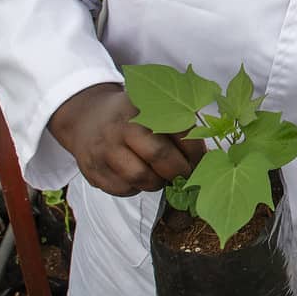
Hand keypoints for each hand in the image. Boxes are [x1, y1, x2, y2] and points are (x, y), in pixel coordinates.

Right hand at [48, 83, 200, 195]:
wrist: (86, 117)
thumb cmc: (132, 116)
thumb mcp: (152, 106)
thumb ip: (179, 122)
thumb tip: (210, 156)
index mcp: (143, 107)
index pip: (179, 131)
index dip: (195, 152)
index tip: (202, 162)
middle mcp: (121, 127)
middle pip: (159, 156)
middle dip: (179, 171)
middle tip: (184, 175)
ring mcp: (104, 149)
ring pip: (141, 178)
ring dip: (157, 183)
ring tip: (160, 176)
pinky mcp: (92, 170)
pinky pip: (123, 190)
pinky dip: (136, 188)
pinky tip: (139, 177)